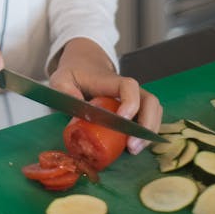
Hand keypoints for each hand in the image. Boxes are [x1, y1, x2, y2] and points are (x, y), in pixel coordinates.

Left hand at [49, 37, 162, 154]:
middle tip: (132, 146)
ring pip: (153, 110)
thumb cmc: (73, 73)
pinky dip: (147, 132)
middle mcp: (126, 89)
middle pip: (150, 101)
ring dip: (149, 131)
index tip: (123, 120)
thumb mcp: (61, 78)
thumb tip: (77, 106)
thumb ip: (64, 89)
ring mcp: (133, 97)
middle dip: (147, 124)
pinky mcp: (134, 107)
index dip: (130, 102)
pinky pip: (149, 117)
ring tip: (134, 150)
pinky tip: (134, 146)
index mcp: (109, 81)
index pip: (128, 86)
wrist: (84, 63)